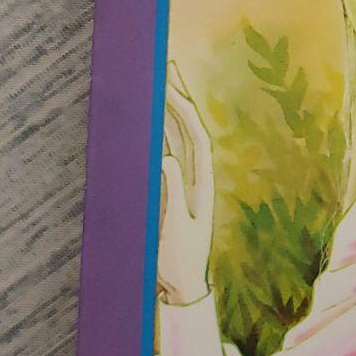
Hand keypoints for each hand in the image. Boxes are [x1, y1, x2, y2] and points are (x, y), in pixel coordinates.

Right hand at [157, 62, 214, 306]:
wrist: (182, 287)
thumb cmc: (178, 263)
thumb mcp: (174, 231)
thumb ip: (171, 194)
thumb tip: (164, 158)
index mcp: (201, 183)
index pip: (195, 137)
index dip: (184, 110)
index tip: (170, 85)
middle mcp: (196, 177)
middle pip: (188, 129)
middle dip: (178, 98)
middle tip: (165, 67)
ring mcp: (186, 181)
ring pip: (178, 137)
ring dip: (170, 109)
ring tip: (160, 81)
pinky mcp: (174, 189)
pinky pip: (168, 152)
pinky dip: (160, 131)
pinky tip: (154, 115)